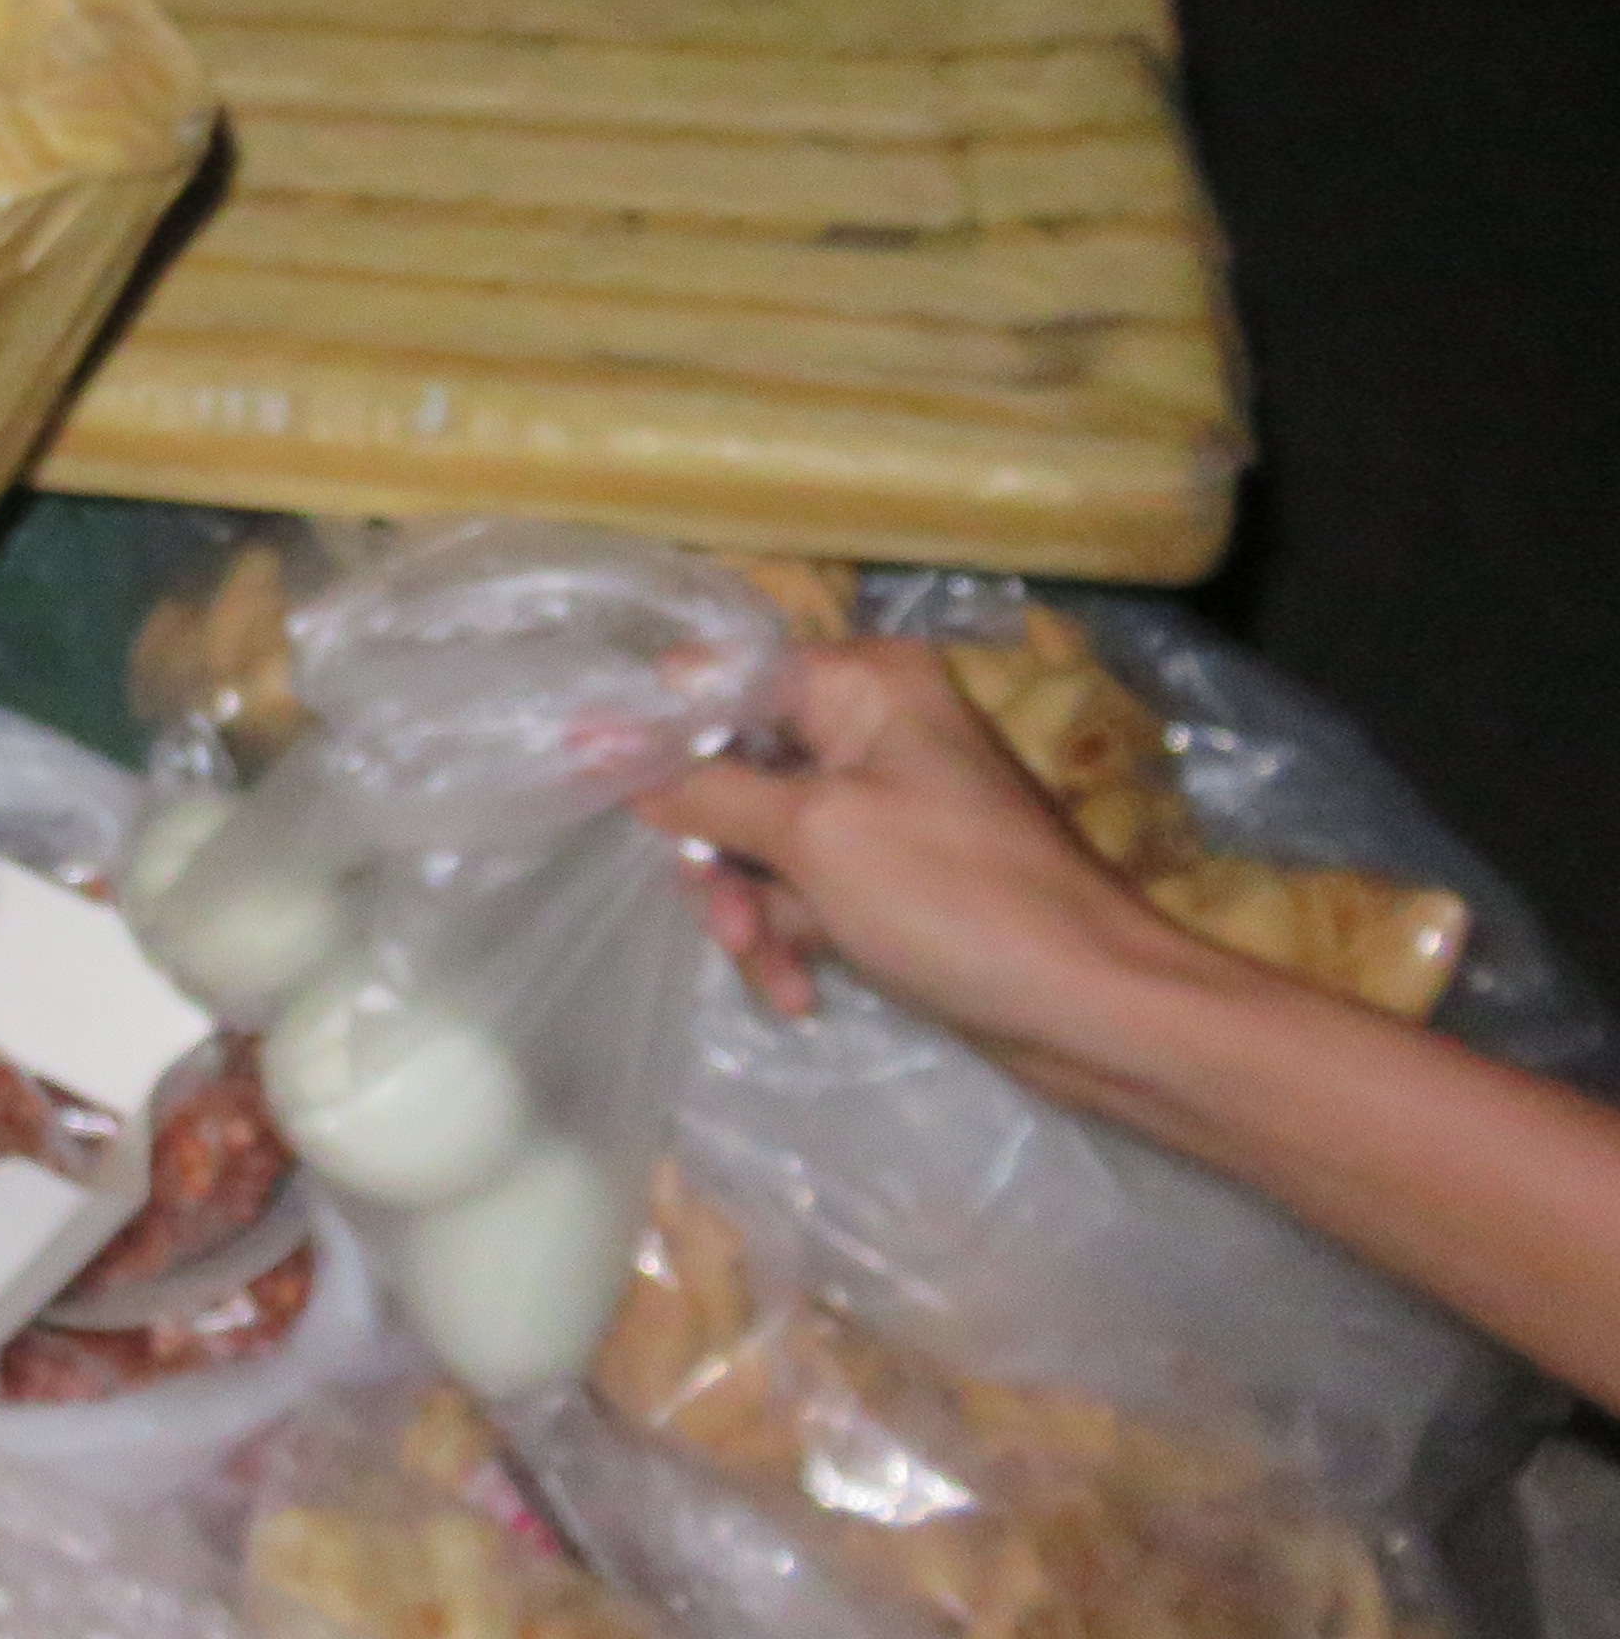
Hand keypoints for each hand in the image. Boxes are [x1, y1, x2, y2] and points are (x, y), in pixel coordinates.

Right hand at [635, 640, 1213, 1093]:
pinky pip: (808, 886)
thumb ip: (702, 788)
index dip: (660, 735)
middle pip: (736, 765)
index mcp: (865, 682)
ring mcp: (886, 803)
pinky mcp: (895, 872)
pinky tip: (798, 991)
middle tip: (723, 917)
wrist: (1094, 1010)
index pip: (723, 679)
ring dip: (753, 908)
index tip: (599, 787)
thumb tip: (596, 738)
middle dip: (720, 852)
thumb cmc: (958, 900)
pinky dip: (794, 934)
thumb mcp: (815, 838)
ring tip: (768, 967)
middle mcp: (874, 726)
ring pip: (763, 837)